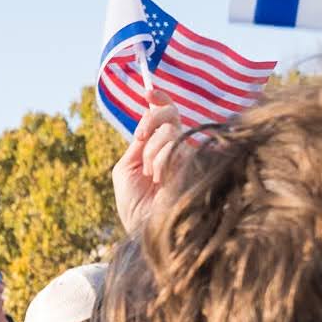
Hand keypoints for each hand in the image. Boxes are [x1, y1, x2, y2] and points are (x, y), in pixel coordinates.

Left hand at [111, 99, 185, 237]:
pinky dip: (162, 158)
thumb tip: (147, 120)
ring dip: (153, 150)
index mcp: (158, 149)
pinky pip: (176, 145)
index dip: (160, 100)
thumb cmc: (134, 206)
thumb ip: (137, 144)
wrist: (145, 229)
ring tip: (151, 175)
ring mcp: (187, 155)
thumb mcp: (125, 170)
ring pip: (171, 130)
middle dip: (153, 118)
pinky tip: (161, 178)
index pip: (166, 117)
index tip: (149, 92)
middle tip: (141, 136)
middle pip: (171, 114)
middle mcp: (176, 149)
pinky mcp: (195, 162)